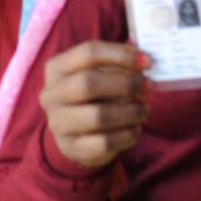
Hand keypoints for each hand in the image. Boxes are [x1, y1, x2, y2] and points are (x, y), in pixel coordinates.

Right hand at [40, 41, 149, 169]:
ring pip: (98, 116)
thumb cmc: (92, 96)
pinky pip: (105, 143)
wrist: (76, 134)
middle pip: (89, 83)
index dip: (121, 55)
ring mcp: (58, 123)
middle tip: (149, 87)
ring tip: (144, 110)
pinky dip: (127, 135)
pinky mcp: (71, 147)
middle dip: (126, 84)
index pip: (88, 53)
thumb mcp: (99, 74)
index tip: (147, 62)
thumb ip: (118, 63)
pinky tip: (135, 129)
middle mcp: (51, 94)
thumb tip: (143, 58)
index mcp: (56, 68)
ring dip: (130, 112)